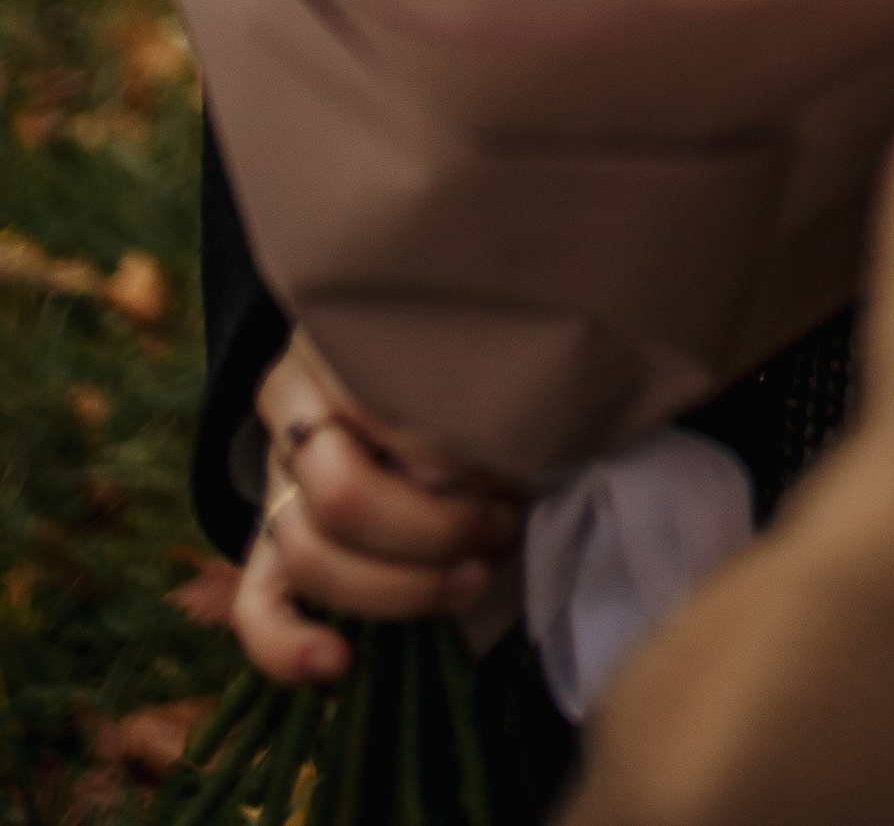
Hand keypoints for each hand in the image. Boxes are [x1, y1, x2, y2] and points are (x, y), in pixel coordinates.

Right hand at [233, 328, 525, 685]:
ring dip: (403, 588)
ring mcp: (274, 486)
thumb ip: (464, 408)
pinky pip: (255, 610)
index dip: (453, 461)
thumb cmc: (444, 374)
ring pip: (311, 558)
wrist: (379, 384)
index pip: (381, 417)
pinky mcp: (266, 549)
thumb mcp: (457, 366)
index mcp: (333, 354)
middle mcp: (290, 420)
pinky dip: (290, 648)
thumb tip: (481, 482)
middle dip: (435, 533)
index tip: (510, 475)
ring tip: (474, 578)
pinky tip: (340, 665)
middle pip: (343, 498)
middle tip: (500, 529)